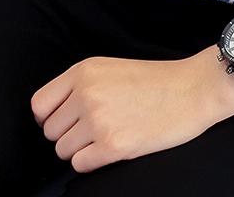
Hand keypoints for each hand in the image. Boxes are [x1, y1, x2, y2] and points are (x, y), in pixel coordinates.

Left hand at [30, 46, 233, 172]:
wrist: (194, 89)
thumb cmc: (157, 80)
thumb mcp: (111, 68)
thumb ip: (80, 86)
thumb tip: (50, 116)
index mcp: (84, 71)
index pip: (39, 105)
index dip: (50, 117)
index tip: (66, 120)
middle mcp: (86, 93)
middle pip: (50, 131)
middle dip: (69, 134)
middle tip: (97, 127)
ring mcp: (98, 120)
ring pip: (63, 151)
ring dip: (82, 149)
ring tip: (109, 134)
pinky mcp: (113, 145)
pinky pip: (80, 165)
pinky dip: (94, 161)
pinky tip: (115, 145)